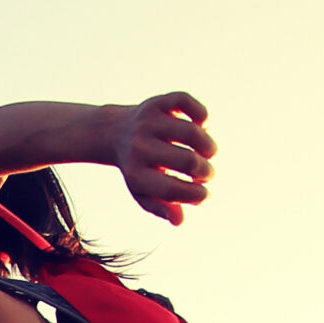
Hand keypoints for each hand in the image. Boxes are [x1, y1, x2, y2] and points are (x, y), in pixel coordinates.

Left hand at [114, 90, 212, 225]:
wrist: (114, 133)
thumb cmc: (137, 168)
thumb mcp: (143, 192)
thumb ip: (161, 208)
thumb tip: (180, 220)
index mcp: (137, 174)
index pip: (173, 189)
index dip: (197, 196)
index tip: (205, 195)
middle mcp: (141, 147)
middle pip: (188, 161)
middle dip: (206, 172)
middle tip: (206, 174)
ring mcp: (149, 122)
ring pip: (192, 132)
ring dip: (209, 146)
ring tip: (209, 153)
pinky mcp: (157, 102)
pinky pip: (186, 102)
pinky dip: (202, 114)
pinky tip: (202, 125)